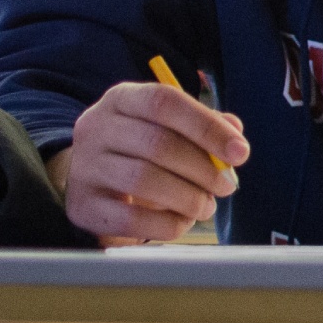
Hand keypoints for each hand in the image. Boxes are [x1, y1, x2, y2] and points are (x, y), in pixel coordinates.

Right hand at [46, 82, 249, 245]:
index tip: (240, 153)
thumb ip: (205, 125)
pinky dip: (165, 224)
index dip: (207, 127)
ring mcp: (84, 167)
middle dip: (203, 169)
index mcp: (122, 99)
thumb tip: (234, 133)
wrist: (91, 179)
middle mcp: (96, 127)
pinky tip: (182, 221)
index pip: (165, 102)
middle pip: (157, 144)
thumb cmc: (143, 149)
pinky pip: (129, 219)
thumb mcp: (170, 126)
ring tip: (206, 206)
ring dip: (187, 197)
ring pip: (143, 180)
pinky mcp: (82, 206)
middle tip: (227, 186)